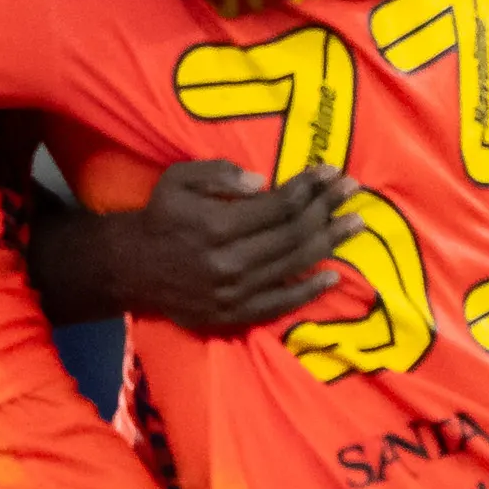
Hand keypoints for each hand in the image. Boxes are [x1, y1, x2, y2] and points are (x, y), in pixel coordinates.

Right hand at [104, 161, 365, 331]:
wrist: (131, 268)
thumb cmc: (160, 216)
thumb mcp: (179, 179)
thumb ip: (220, 173)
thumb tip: (264, 181)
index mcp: (217, 225)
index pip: (279, 205)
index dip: (309, 187)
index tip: (332, 172)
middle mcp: (230, 261)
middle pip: (294, 233)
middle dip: (328, 208)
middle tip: (353, 191)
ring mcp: (235, 293)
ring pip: (294, 264)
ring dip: (330, 242)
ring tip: (356, 224)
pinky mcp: (235, 315)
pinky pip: (280, 303)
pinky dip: (308, 290)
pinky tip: (332, 275)